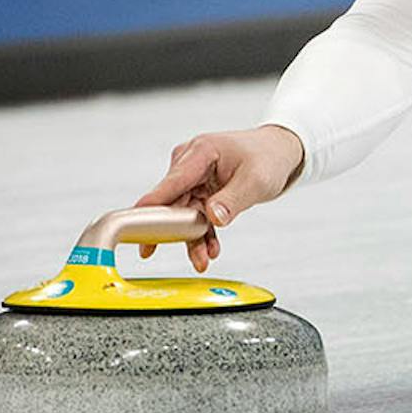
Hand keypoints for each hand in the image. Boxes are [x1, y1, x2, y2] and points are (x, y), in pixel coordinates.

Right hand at [134, 126, 304, 271]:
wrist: (278, 152)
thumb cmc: (268, 157)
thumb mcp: (256, 180)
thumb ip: (232, 200)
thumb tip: (212, 218)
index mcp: (201, 152)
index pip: (171, 183)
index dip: (151, 206)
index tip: (133, 224)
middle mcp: (191, 162)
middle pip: (172, 202)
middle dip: (174, 231)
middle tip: (165, 254)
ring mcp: (193, 177)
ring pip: (183, 213)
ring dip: (191, 238)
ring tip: (202, 261)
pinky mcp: (198, 189)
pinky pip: (194, 215)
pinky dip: (202, 233)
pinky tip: (210, 249)